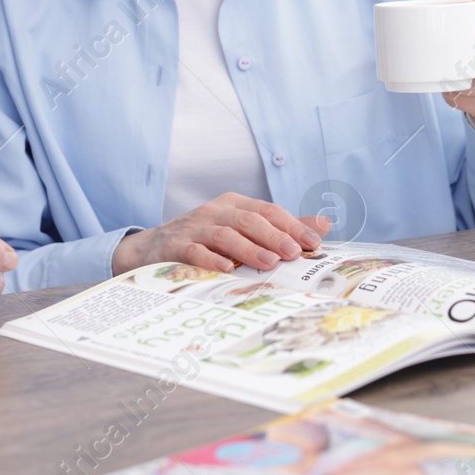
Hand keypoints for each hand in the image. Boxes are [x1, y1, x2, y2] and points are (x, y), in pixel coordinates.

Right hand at [111, 193, 331, 274]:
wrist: (151, 248)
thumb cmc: (204, 239)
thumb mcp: (240, 228)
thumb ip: (280, 227)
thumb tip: (323, 224)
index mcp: (233, 204)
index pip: (267, 210)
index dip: (292, 225)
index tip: (313, 243)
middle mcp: (214, 212)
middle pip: (249, 219)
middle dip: (274, 236)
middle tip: (294, 254)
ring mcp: (193, 228)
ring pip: (225, 234)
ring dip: (249, 249)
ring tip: (269, 264)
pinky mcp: (175, 246)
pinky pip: (195, 251)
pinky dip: (212, 259)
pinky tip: (226, 269)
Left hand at [443, 0, 474, 135]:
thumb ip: (472, 12)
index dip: (474, 21)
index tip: (458, 19)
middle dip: (461, 64)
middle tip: (446, 60)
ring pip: (469, 86)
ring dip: (451, 82)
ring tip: (446, 74)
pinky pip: (464, 103)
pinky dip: (453, 96)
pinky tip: (453, 88)